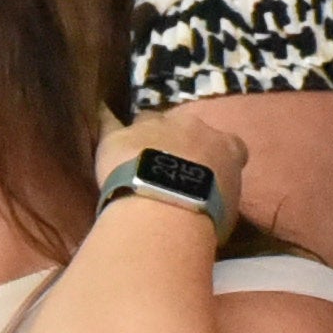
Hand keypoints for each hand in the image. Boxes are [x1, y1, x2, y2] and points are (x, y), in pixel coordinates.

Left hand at [90, 105, 253, 196]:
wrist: (166, 209)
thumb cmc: (204, 217)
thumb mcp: (225, 211)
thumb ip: (219, 196)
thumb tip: (210, 201)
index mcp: (226, 147)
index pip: (230, 146)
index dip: (217, 158)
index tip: (210, 173)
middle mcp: (193, 127)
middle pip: (186, 127)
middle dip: (179, 143)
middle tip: (169, 168)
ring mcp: (155, 126)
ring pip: (150, 121)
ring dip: (146, 135)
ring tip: (136, 157)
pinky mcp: (120, 135)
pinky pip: (110, 121)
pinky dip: (107, 119)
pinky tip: (102, 115)